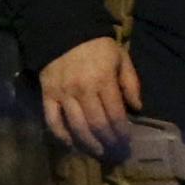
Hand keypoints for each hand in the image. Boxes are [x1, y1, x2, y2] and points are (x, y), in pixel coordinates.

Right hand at [40, 37, 142, 157]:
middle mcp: (82, 90)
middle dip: (109, 142)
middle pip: (97, 125)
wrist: (64, 31)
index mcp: (103, 80)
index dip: (122, 132)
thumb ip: (130, 83)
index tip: (128, 143)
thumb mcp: (121, 58)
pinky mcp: (47, 96)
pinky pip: (53, 121)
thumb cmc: (97, 47)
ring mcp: (63, 94)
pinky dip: (62, 136)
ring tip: (99, 153)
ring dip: (89, 144)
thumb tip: (137, 108)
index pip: (115, 114)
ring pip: (77, 127)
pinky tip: (72, 145)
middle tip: (116, 153)